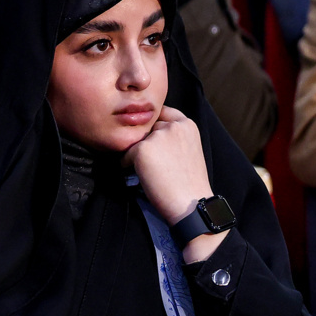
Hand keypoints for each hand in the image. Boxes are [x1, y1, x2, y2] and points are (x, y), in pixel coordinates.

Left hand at [122, 106, 227, 261]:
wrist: (190, 204)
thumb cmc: (188, 181)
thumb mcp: (188, 149)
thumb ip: (173, 135)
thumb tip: (148, 130)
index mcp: (187, 124)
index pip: (162, 112)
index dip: (153, 124)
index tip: (150, 137)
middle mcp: (173, 125)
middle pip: (146, 127)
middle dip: (145, 141)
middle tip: (152, 162)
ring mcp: (157, 136)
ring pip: (135, 140)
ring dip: (136, 153)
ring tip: (149, 170)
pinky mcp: (142, 149)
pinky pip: (125, 155)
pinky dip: (128, 166)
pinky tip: (143, 177)